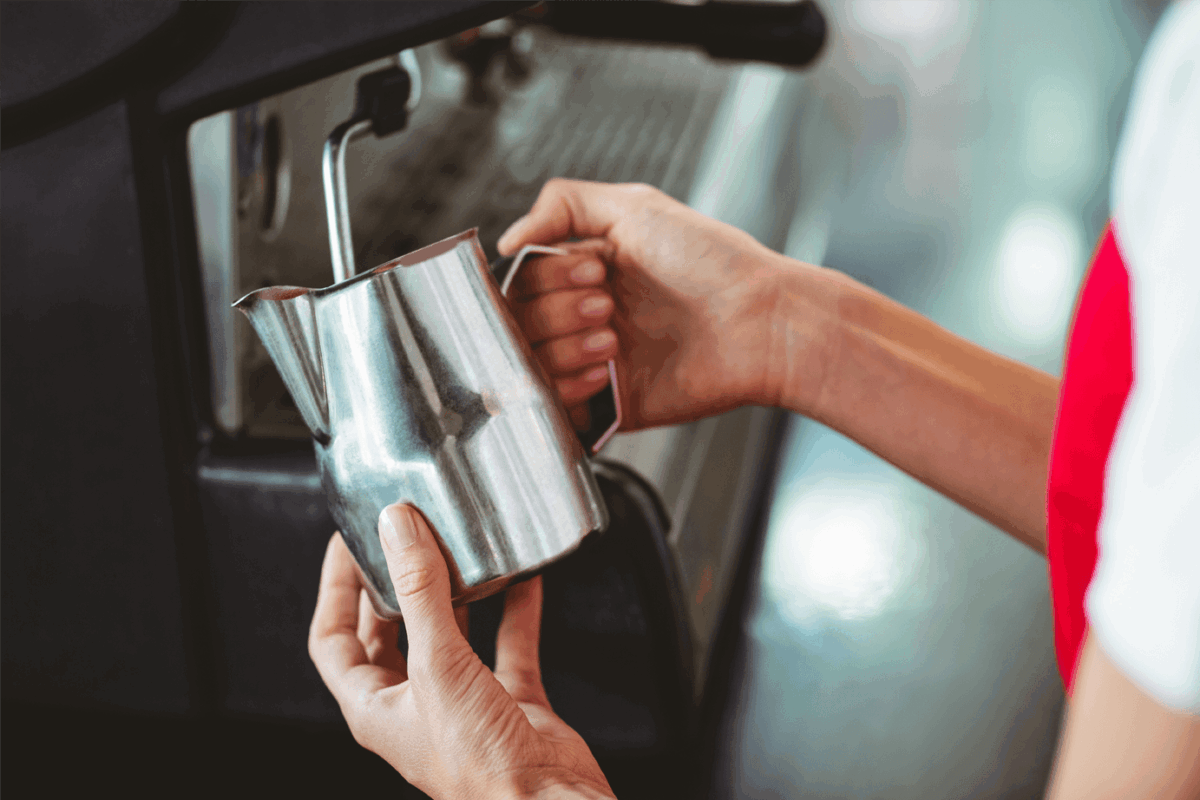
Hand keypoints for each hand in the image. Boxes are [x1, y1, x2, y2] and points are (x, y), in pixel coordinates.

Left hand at [309, 503, 614, 799]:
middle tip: (403, 537)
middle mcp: (414, 704)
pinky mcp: (509, 701)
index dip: (336, 586)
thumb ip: (420, 591)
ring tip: (455, 549)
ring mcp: (463, 702)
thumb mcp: (438, 664)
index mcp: (375, 705)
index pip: (333, 636)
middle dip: (394, 582)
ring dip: (453, 592)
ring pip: (449, 633)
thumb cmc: (479, 766)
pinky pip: (507, 644)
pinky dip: (514, 609)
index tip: (348, 541)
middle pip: (390, 630)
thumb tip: (398, 530)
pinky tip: (522, 579)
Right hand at [499, 179, 796, 430]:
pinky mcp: (609, 404)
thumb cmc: (714, 263)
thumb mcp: (636, 206)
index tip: (594, 270)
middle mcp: (588, 314)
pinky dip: (566, 389)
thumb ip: (564, 205)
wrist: (760, 324)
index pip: (526, 279)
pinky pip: (556, 406)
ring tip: (612, 340)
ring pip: (532, 362)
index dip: (548, 277)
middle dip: (560, 311)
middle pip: (523, 321)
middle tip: (607, 305)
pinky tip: (602, 373)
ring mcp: (597, 361)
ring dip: (564, 347)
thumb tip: (507, 241)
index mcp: (590, 270)